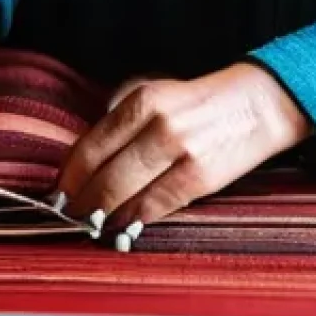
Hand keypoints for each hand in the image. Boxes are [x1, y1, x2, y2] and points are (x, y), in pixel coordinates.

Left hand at [54, 62, 311, 248]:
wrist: (257, 104)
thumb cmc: (199, 101)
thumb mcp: (156, 89)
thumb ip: (121, 116)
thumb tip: (87, 158)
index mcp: (142, 100)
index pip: (90, 146)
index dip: (69, 176)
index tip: (57, 192)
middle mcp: (158, 125)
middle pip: (103, 176)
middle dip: (81, 202)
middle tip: (69, 215)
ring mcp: (181, 153)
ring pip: (125, 196)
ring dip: (103, 216)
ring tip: (91, 224)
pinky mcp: (200, 178)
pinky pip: (155, 207)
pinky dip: (134, 219)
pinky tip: (123, 225)